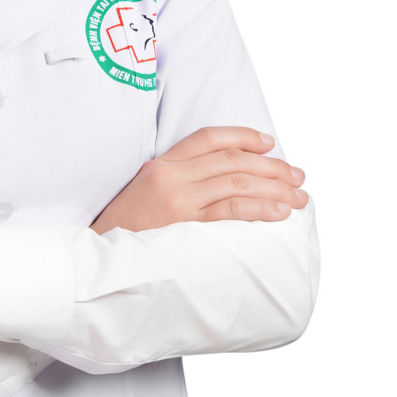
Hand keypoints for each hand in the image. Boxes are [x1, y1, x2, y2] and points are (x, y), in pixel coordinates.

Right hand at [90, 125, 308, 233]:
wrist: (98, 259)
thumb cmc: (126, 232)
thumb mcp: (145, 194)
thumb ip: (178, 182)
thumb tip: (223, 183)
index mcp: (161, 165)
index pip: (208, 138)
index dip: (242, 136)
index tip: (269, 143)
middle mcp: (170, 176)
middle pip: (231, 160)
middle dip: (271, 167)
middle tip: (298, 176)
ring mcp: (177, 200)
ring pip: (237, 183)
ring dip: (274, 189)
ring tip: (298, 197)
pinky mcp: (184, 226)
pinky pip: (231, 212)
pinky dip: (260, 209)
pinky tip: (279, 213)